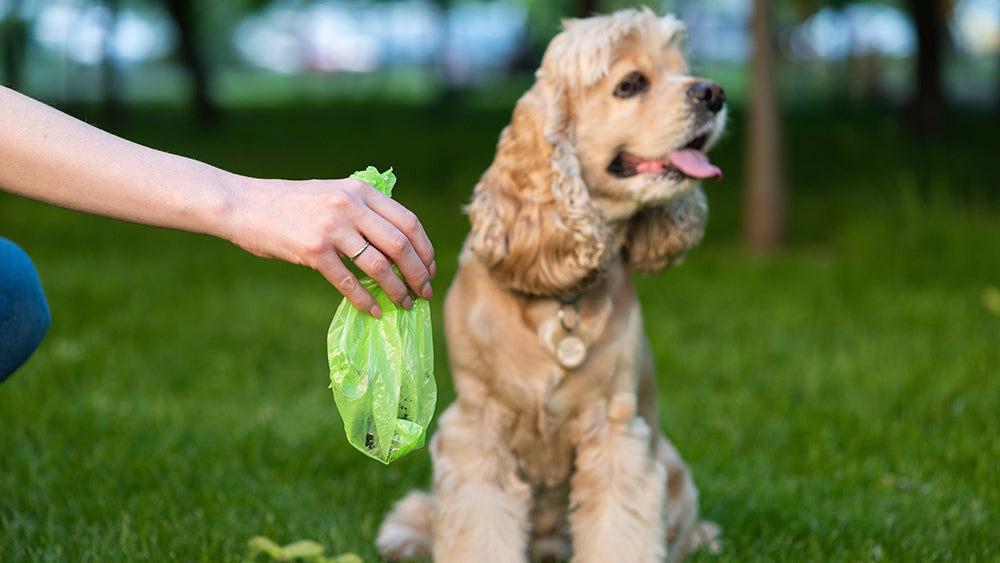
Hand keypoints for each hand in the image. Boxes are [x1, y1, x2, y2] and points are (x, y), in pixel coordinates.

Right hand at [226, 176, 435, 316]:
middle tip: (424, 292)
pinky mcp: (312, 250)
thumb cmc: (290, 203)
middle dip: (418, 274)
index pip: (409, 222)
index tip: (430, 269)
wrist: (244, 204)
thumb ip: (363, 209)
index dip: (425, 249)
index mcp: (360, 190)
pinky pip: (349, 281)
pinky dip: (366, 300)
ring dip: (398, 290)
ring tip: (405, 304)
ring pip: (380, 266)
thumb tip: (398, 244)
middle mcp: (350, 205)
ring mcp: (332, 228)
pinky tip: (375, 311)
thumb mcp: (333, 192)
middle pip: (401, 245)